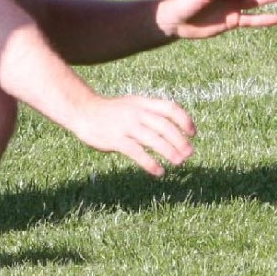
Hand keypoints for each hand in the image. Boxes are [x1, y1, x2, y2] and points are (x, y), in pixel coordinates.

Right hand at [61, 92, 194, 175]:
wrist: (83, 111)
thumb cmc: (110, 111)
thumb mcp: (132, 105)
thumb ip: (150, 113)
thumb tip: (173, 129)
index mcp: (142, 103)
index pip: (170, 108)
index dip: (185, 120)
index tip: (193, 133)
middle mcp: (136, 113)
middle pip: (164, 125)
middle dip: (180, 140)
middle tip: (189, 153)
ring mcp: (125, 126)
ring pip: (153, 139)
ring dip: (169, 151)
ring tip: (179, 162)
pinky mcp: (115, 139)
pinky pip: (137, 152)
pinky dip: (150, 163)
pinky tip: (159, 172)